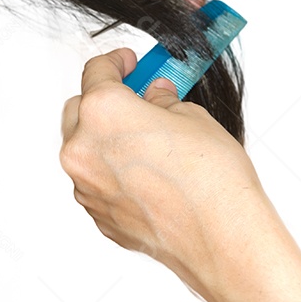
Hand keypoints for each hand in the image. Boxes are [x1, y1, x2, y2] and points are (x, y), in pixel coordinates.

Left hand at [60, 49, 300, 301]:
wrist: (221, 239)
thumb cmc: (210, 180)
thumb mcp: (192, 117)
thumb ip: (162, 101)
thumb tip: (155, 96)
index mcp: (102, 111)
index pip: (96, 71)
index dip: (115, 62)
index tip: (127, 62)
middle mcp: (83, 148)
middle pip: (79, 110)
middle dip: (104, 102)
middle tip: (137, 99)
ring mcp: (86, 186)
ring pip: (84, 150)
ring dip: (106, 140)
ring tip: (147, 141)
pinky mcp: (98, 215)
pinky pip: (96, 182)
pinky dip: (113, 172)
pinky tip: (148, 175)